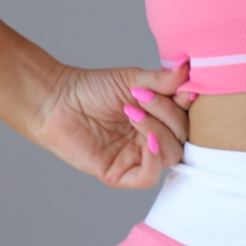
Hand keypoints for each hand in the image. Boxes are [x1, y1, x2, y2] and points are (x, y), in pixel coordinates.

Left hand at [30, 58, 195, 189]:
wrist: (57, 101)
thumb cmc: (92, 89)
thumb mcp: (133, 80)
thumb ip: (162, 80)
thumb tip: (188, 68)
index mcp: (159, 118)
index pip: (187, 116)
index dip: (187, 105)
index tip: (181, 90)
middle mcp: (152, 139)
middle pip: (183, 136)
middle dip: (168, 115)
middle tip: (142, 97)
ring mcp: (137, 158)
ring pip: (171, 155)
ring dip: (158, 132)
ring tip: (133, 112)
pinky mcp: (120, 174)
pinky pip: (149, 177)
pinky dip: (153, 159)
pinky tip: (145, 140)